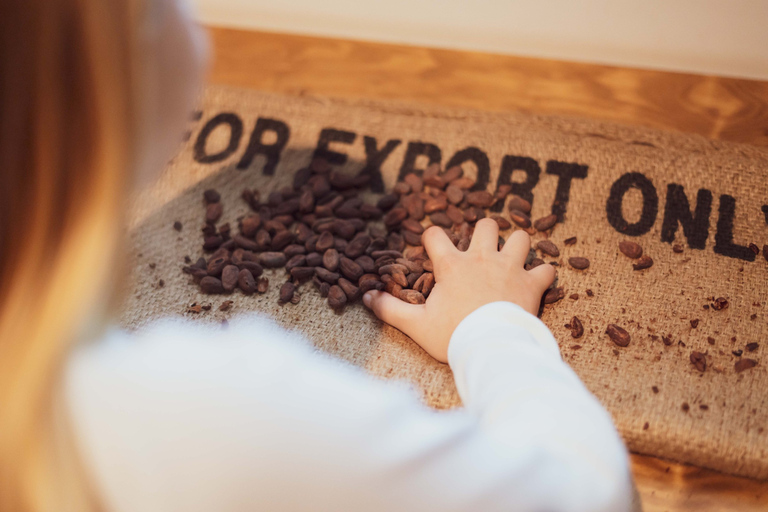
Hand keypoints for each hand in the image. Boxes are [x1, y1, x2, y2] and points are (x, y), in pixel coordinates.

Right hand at [363, 218, 555, 362]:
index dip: (431, 239)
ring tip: (511, 260)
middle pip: (486, 225)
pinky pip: (546, 268)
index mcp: (452, 265)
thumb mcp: (416, 324)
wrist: (490, 348)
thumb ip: (390, 309)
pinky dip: (542, 274)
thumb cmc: (452, 335)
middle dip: (484, 234)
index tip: (432, 251)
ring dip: (517, 247)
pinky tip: (536, 282)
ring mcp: (510, 268)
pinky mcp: (532, 283)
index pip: (436, 235)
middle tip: (481, 253)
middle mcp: (482, 258)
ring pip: (521, 238)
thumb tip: (366, 297)